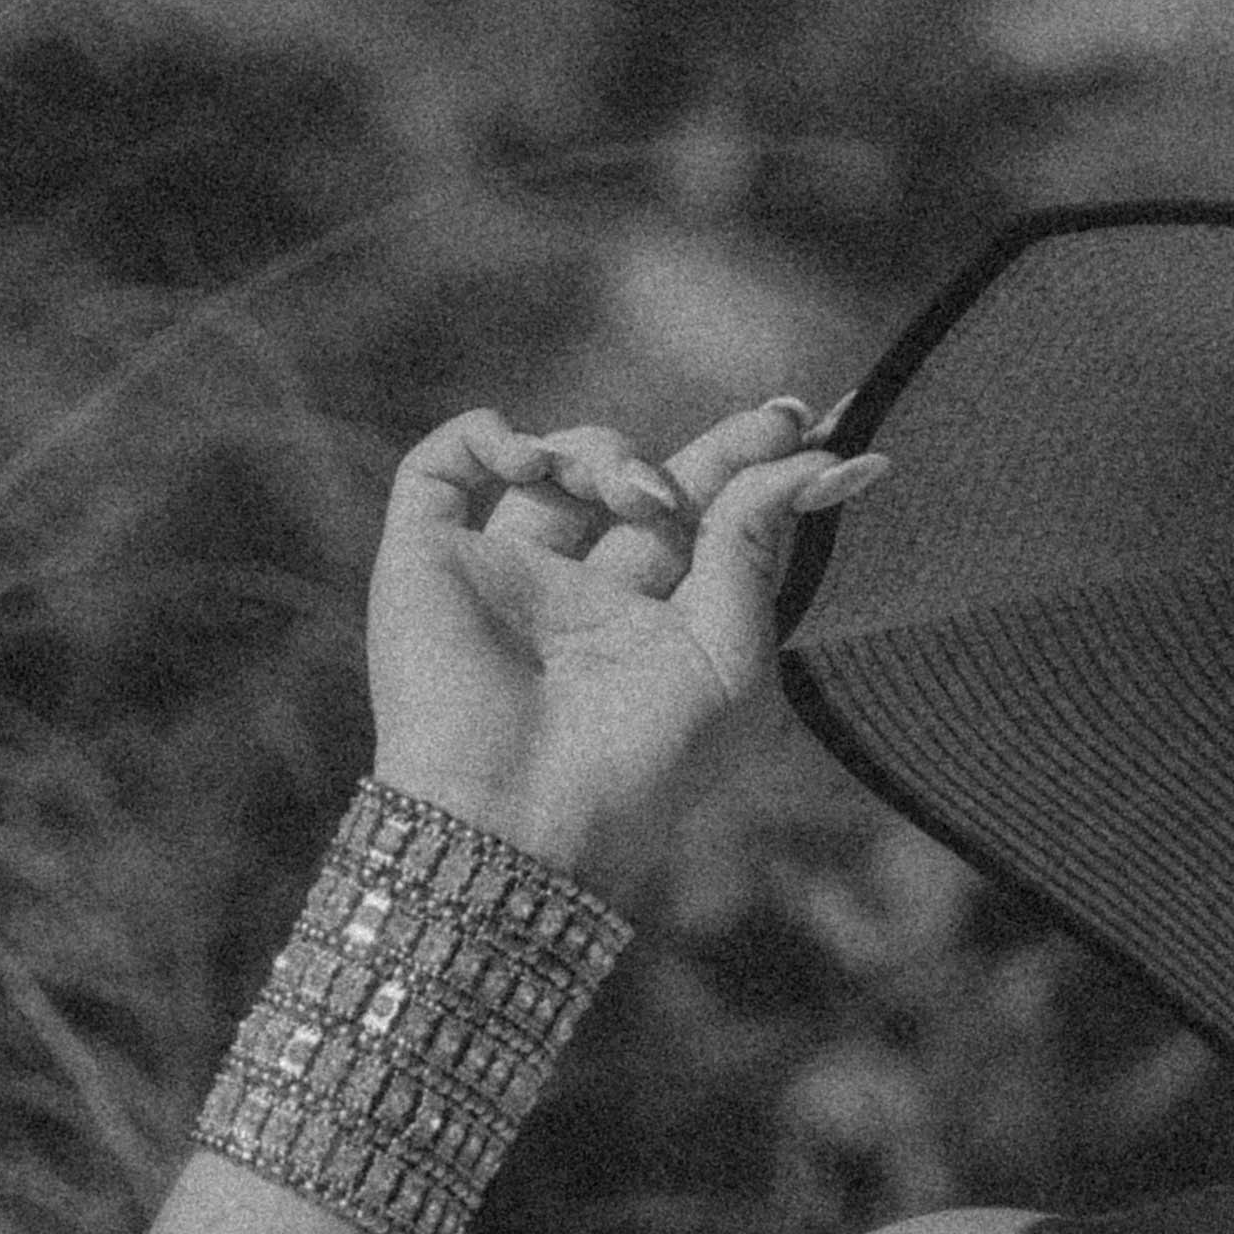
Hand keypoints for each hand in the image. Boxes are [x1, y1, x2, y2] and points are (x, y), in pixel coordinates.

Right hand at [363, 389, 888, 876]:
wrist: (521, 815)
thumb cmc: (641, 762)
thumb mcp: (731, 660)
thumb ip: (754, 553)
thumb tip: (801, 461)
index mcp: (654, 630)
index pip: (705, 530)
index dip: (751, 472)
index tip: (807, 425)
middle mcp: (579, 598)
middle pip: (641, 490)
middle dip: (707, 451)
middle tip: (775, 418)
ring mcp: (502, 575)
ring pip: (554, 466)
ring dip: (605, 452)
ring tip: (638, 497)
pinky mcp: (426, 559)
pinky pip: (443, 464)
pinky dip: (489, 435)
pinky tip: (533, 464)